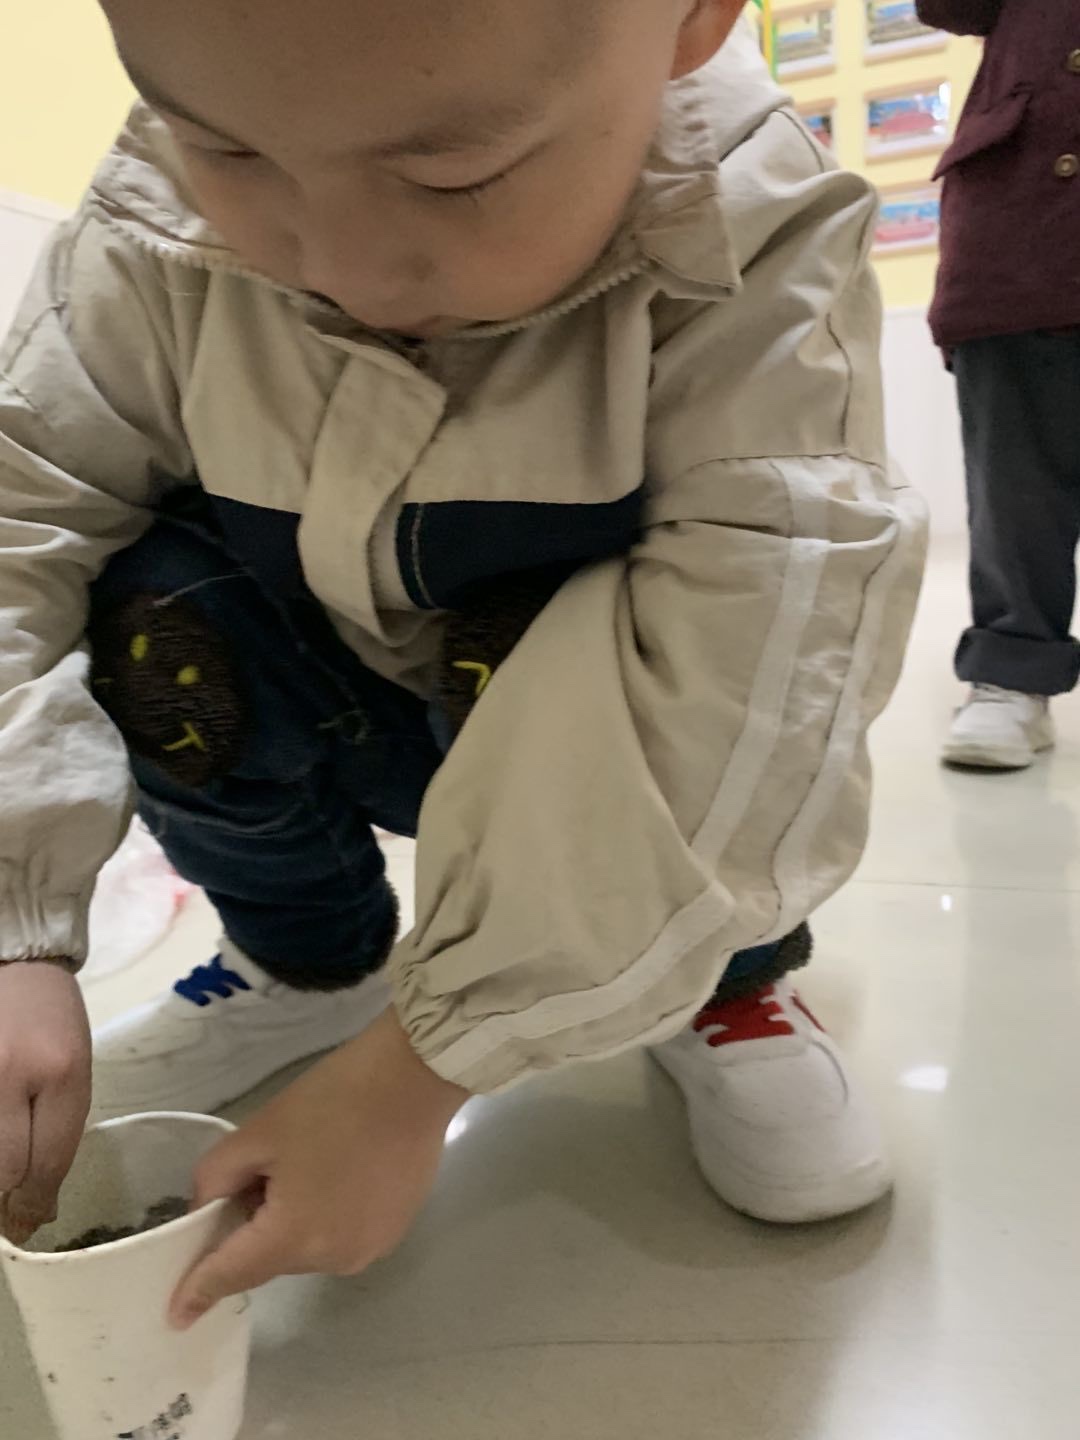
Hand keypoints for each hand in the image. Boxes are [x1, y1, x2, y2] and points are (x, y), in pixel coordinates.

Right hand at [0, 962, 91, 1243]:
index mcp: (60, 1072)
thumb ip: (58, 1135)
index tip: (29, 1223)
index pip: (48, 1163)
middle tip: (8, 1215)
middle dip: (5, 1204)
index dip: (34, 1206)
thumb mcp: (74, 1070)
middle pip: (3, 1172)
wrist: (11, 963)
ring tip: (4, 1178)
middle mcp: (9, 1075)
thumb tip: (36, 1210)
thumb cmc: (49, 1018)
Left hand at [169, 1008, 466, 1328]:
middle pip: (273, 1256)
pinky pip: (342, 1235)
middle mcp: (332, 1259)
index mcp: (293, 1237)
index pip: (233, 1274)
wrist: (413, 1079)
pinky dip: (329, 1215)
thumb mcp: (259, 1132)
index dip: (200, 1291)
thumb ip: (216, 1179)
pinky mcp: (395, 1231)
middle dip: (256, 1226)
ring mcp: (370, 1248)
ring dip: (295, 1220)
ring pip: (309, 1246)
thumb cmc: (332, 1101)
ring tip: (310, 1163)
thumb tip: (209, 1211)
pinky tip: (341, 1169)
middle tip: (263, 1169)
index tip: (176, 1317)